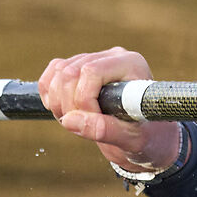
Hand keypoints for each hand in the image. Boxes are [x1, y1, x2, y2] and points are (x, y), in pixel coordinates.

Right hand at [37, 47, 184, 177]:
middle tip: (79, 127)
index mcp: (132, 65)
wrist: (146, 137)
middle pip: (70, 71)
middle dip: (68, 104)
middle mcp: (113, 56)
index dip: (84, 100)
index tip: (94, 123)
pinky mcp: (79, 68)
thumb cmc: (147, 137)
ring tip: (75, 122)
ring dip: (58, 102)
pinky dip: (50, 94)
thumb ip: (104, 130)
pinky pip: (52, 73)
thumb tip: (69, 120)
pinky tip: (63, 112)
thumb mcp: (131, 139)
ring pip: (58, 71)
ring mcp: (95, 59)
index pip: (92, 72)